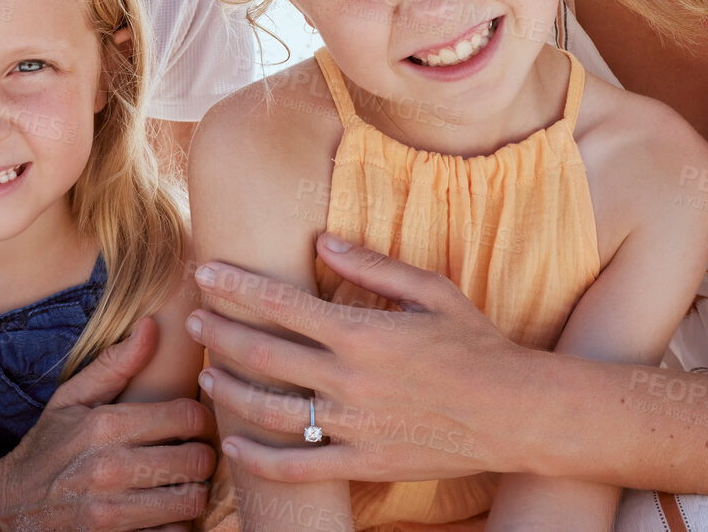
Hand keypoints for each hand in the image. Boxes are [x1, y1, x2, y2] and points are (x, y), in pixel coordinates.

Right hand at [0, 317, 213, 531]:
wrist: (5, 506)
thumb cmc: (48, 446)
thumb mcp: (71, 398)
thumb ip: (115, 363)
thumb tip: (152, 325)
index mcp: (104, 426)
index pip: (186, 417)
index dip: (201, 418)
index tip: (196, 424)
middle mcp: (108, 470)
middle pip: (196, 461)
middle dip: (202, 456)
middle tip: (195, 455)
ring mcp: (109, 514)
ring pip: (190, 502)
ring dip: (193, 493)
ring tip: (182, 483)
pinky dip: (174, 526)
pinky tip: (165, 513)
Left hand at [186, 235, 531, 484]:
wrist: (514, 412)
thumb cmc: (476, 343)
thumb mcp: (431, 290)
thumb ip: (373, 265)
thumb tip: (321, 241)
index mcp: (361, 332)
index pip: (280, 304)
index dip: (236, 287)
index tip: (206, 273)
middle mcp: (348, 379)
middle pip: (263, 354)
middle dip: (220, 334)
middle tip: (193, 321)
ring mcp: (351, 425)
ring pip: (270, 411)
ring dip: (231, 392)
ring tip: (208, 377)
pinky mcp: (361, 463)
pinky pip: (297, 466)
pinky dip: (258, 458)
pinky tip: (233, 444)